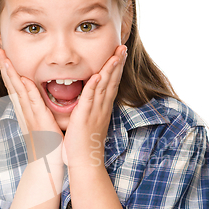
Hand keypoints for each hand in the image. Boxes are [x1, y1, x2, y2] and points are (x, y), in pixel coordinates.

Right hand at [0, 49, 63, 165]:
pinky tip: (22, 78)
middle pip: (12, 85)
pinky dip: (26, 89)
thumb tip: (41, 103)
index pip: (16, 87)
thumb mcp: (42, 124)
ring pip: (17, 90)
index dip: (9, 71)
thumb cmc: (47, 146)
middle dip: (5, 67)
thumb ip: (40, 112)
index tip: (4, 56)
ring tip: (3, 57)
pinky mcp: (38, 120)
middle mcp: (24, 112)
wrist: (46, 165)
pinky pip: (31, 102)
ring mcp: (29, 116)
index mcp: (25, 111)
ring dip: (10, 73)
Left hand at [62, 45, 126, 168]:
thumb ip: (93, 110)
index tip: (120, 55)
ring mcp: (95, 112)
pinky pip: (90, 99)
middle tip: (123, 47)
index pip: (112, 84)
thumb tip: (93, 102)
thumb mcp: (92, 123)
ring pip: (104, 87)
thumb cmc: (85, 144)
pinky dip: (94, 86)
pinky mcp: (85, 117)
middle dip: (118, 63)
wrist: (86, 161)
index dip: (116, 69)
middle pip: (112, 82)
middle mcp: (102, 108)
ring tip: (116, 54)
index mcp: (103, 109)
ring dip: (110, 69)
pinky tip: (98, 75)